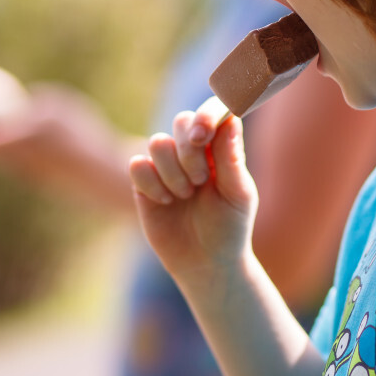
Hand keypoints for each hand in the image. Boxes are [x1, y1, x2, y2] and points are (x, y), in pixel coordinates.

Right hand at [128, 98, 258, 282]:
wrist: (206, 263)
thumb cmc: (229, 227)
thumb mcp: (237, 194)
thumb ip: (231, 157)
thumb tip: (230, 119)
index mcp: (220, 146)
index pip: (213, 112)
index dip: (205, 115)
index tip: (202, 135)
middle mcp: (193, 150)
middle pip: (182, 121)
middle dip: (189, 151)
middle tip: (200, 181)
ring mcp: (167, 165)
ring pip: (158, 142)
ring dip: (172, 171)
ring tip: (185, 195)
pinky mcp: (144, 183)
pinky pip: (137, 165)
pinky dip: (152, 184)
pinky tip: (166, 202)